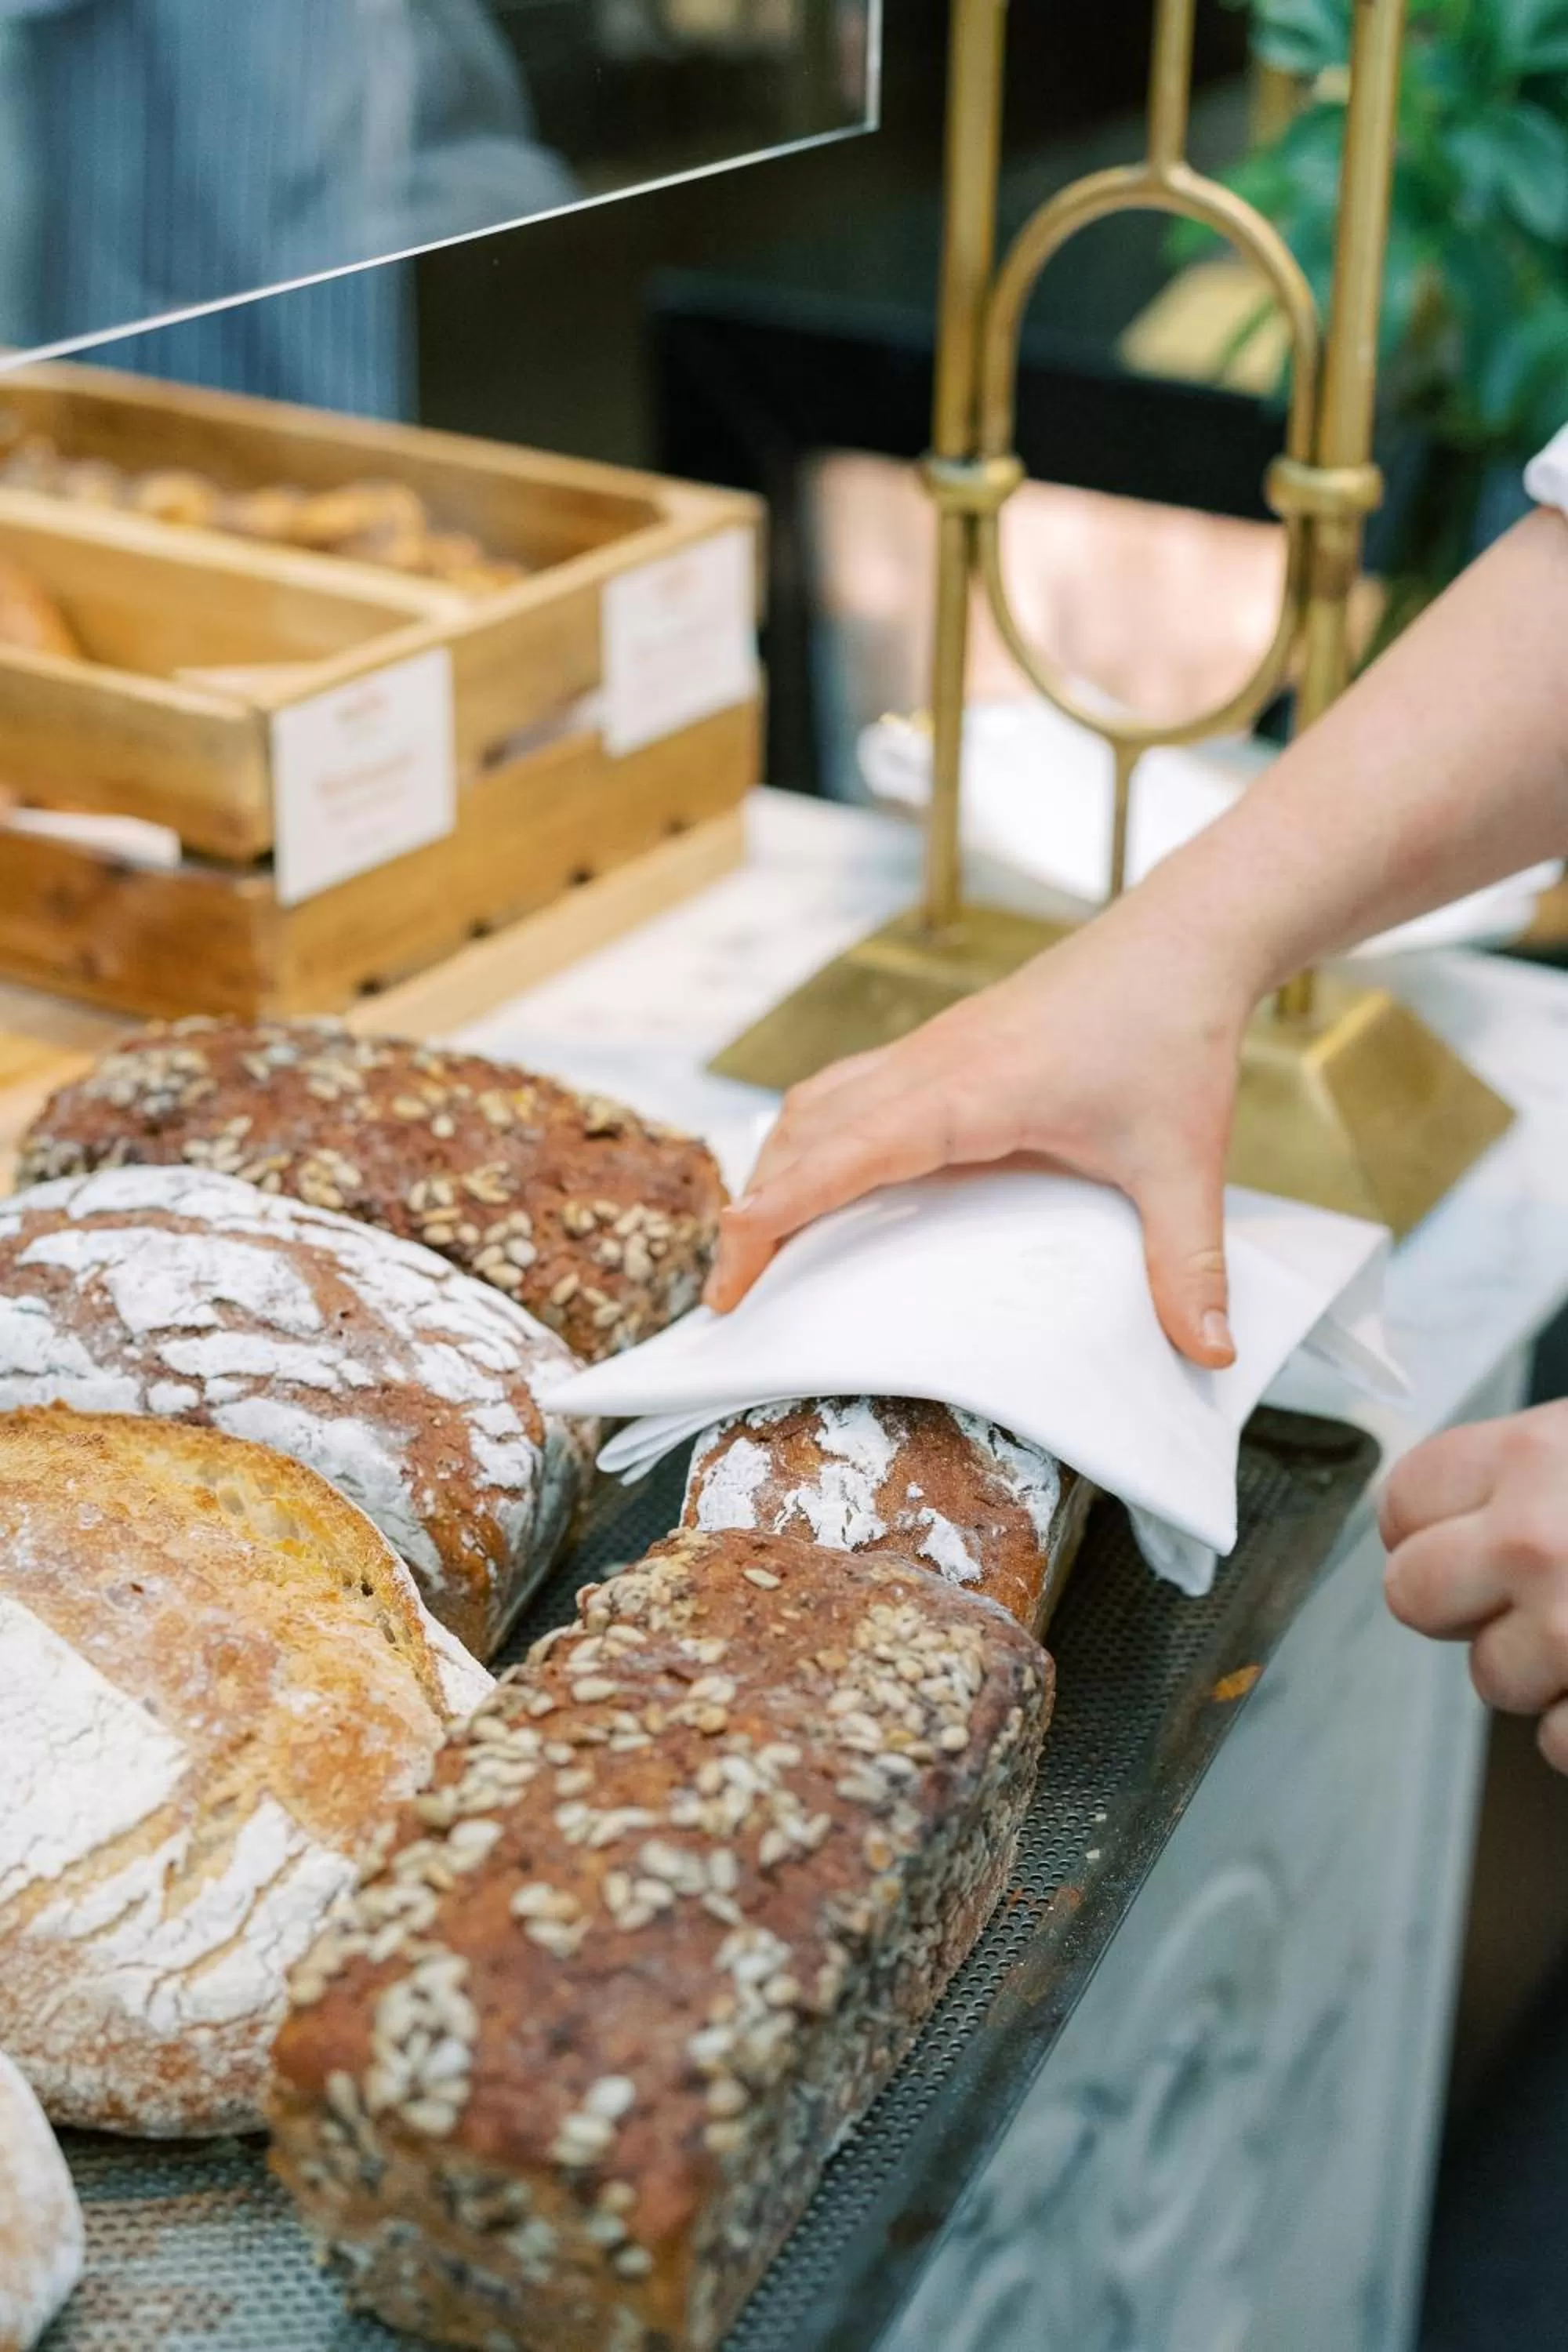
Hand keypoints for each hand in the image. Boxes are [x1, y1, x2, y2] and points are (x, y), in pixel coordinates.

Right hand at [705, 896, 1255, 1366]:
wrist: (1183, 938)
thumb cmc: (1174, 1035)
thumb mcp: (1184, 1162)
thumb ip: (1186, 1261)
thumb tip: (1209, 1351)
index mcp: (972, 1092)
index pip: (849, 1152)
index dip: (784, 1207)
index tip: (733, 1259)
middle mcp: (932, 1066)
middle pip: (806, 1130)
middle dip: (756, 1208)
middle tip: (728, 1290)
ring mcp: (930, 1050)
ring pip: (817, 1104)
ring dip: (776, 1166)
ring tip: (756, 1240)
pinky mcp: (942, 1046)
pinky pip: (848, 1089)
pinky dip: (811, 1137)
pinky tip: (820, 1175)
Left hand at [1382, 1401, 1567, 1772]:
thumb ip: (1517, 1472)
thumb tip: (1434, 1516)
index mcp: (1530, 1458)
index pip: (1402, 1502)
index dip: (1430, 1525)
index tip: (1469, 1530)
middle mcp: (1539, 1542)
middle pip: (1412, 1596)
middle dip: (1463, 1602)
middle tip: (1530, 1586)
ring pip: (1493, 1679)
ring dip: (1541, 1665)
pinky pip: (1559, 1744)